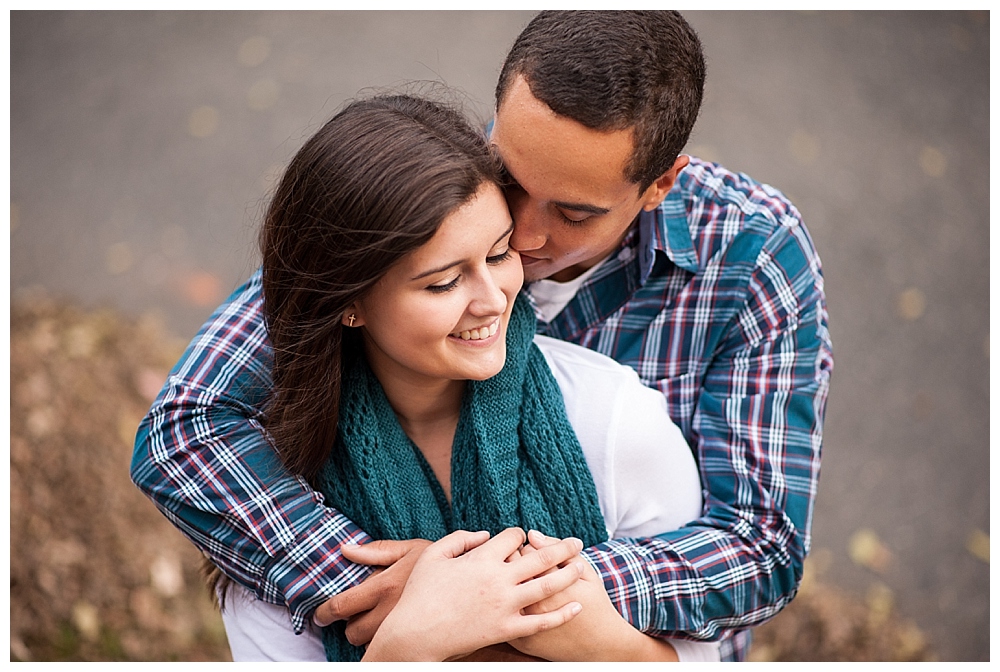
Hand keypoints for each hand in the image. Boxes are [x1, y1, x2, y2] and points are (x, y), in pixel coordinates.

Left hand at [313, 538, 431, 645]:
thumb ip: (376, 550)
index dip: (324, 612)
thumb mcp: (411, 549)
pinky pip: (392, 649)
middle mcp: (391, 611)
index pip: (342, 606)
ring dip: (368, 636)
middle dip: (350, 626)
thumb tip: (345, 549)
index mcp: (385, 586)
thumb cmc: (442, 562)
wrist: (475, 582)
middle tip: (354, 617)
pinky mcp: (417, 641)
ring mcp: (404, 628)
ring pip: (370, 644)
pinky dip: (388, 642)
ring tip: (376, 622)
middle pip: (354, 632)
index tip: (319, 615)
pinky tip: (395, 630)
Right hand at [362, 528, 585, 660]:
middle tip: (577, 542)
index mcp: (481, 558)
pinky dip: (561, 613)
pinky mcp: (506, 628)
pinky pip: (540, 621)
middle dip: (561, 547)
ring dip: (567, 574)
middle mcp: (498, 579)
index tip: (522, 538)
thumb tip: (484, 534)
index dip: (520, 535)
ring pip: (546, 586)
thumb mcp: (433, 555)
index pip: (513, 536)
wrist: (416, 633)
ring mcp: (505, 605)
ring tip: (581, 566)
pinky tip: (576, 605)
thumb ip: (459, 539)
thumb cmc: (420, 593)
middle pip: (539, 557)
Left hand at [509, 531, 678, 661]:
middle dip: (515, 561)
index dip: (532, 549)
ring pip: (504, 592)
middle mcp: (535, 605)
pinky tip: (519, 600)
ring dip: (508, 582)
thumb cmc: (595, 603)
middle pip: (510, 569)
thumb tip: (532, 535)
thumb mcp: (585, 572)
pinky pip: (505, 616)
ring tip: (521, 581)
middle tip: (527, 565)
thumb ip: (559, 551)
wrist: (600, 644)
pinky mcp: (520, 640)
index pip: (526, 551)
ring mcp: (526, 625)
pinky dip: (508, 606)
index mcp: (551, 584)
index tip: (539, 554)